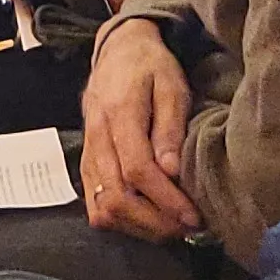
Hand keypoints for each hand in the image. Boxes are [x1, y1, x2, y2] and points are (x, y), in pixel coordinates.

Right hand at [80, 19, 200, 241]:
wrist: (118, 51)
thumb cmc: (150, 66)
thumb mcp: (171, 85)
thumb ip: (170, 127)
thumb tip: (171, 171)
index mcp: (119, 114)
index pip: (137, 170)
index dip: (166, 200)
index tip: (193, 217)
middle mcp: (96, 137)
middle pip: (117, 197)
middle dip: (154, 223)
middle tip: (186, 229)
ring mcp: (87, 153)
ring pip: (102, 207)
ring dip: (138, 227)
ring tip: (171, 228)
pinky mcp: (85, 163)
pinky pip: (94, 204)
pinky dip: (120, 220)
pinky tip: (146, 220)